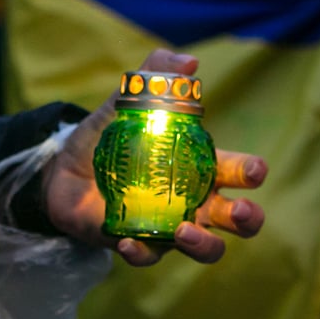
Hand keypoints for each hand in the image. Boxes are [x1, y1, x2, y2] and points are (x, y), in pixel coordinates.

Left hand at [41, 48, 266, 265]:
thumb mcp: (129, 100)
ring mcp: (170, 227)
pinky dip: (143, 252)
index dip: (253, 172)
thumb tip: (189, 61)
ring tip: (184, 231)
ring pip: (206, 248)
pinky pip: (150, 256)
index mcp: (202, 166)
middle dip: (248, 218)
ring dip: (204, 244)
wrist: (64, 169)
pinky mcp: (139, 243)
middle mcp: (195, 201)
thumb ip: (157, 76)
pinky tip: (128, 241)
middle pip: (239, 220)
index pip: (240, 172)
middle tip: (240, 211)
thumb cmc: (111, 136)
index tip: (255, 170)